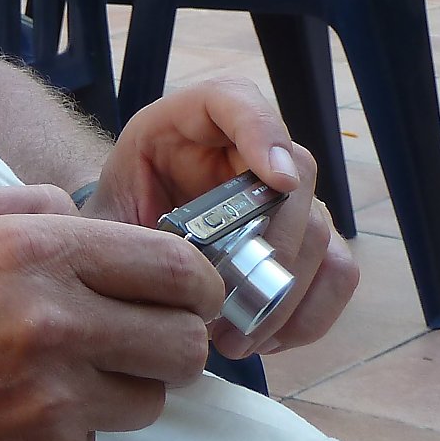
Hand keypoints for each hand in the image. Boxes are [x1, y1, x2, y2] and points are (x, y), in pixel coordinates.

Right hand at [0, 184, 221, 440]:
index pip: (175, 267)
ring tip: (65, 370)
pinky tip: (19, 403)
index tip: (182, 290)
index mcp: (35, 251)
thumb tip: (81, 213)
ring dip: (124, 384)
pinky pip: (100, 439)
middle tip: (137, 334)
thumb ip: (22, 200)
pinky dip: (73, 424)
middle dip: (172, 336)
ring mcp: (56, 398)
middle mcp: (56, 323)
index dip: (194, 280)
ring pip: (153, 397)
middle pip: (186, 342)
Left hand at [84, 79, 356, 359]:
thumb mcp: (102, 210)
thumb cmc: (116, 211)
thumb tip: (161, 270)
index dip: (263, 133)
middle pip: (295, 179)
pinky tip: (266, 340)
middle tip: (231, 302)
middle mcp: (250, 147)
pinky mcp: (309, 239)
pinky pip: (337, 273)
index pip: (235, 100)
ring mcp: (288, 194)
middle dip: (272, 248)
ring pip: (321, 233)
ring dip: (285, 294)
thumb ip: (118, 228)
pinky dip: (309, 313)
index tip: (277, 180)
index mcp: (191, 118)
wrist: (131, 229)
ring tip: (235, 338)